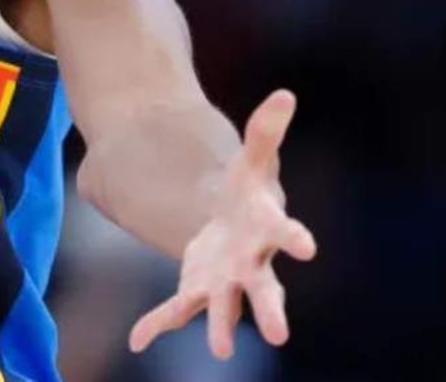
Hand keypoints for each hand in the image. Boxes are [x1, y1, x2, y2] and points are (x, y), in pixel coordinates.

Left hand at [128, 89, 317, 359]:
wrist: (229, 223)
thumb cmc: (247, 193)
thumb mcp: (251, 160)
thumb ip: (265, 131)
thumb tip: (285, 94)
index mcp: (265, 230)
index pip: (283, 232)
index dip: (294, 237)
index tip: (308, 247)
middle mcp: (250, 264)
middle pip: (264, 290)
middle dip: (269, 309)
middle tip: (280, 333)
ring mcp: (223, 281)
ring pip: (223, 307)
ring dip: (221, 327)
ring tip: (222, 350)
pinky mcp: (195, 289)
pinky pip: (175, 309)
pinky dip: (156, 324)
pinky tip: (137, 340)